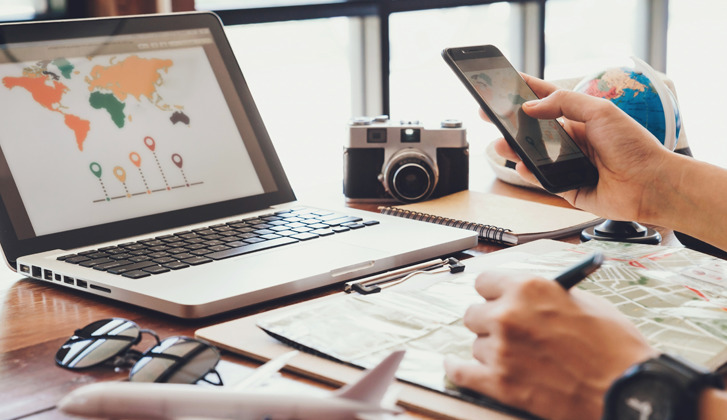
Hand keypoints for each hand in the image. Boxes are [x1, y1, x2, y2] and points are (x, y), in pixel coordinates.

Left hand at [444, 271, 656, 419]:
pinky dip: (457, 371)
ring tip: (516, 357)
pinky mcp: (500, 383)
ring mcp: (501, 350)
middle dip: (489, 321)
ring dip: (491, 350)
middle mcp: (508, 315)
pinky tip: (454, 367)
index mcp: (529, 288)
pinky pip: (461, 373)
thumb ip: (547, 295)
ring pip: (475, 345)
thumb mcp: (584, 302)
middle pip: (474, 313)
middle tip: (506, 330)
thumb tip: (527, 296)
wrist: (628, 390)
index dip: (493, 292)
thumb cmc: (615, 347)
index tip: (494, 298)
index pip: (485, 281)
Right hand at [491, 74, 673, 222]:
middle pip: (534, 129)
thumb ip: (565, 103)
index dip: (526, 92)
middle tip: (490, 116)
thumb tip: (532, 106)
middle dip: (511, 123)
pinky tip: (522, 166)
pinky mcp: (567, 188)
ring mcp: (568, 165)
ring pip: (533, 156)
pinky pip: (542, 180)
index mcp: (581, 119)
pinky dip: (529, 175)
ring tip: (502, 143)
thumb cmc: (635, 147)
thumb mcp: (601, 112)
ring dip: (515, 149)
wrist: (651, 184)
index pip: (547, 101)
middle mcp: (572, 141)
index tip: (505, 84)